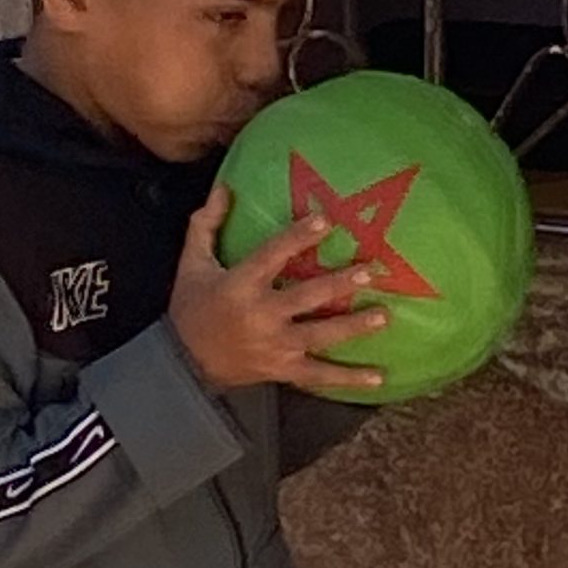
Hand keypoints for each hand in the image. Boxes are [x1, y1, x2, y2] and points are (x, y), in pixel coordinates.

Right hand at [169, 187, 387, 392]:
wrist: (184, 364)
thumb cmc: (191, 308)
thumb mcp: (191, 263)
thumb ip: (206, 224)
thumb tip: (224, 188)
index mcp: (239, 286)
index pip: (272, 256)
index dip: (298, 238)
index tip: (326, 221)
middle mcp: (261, 316)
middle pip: (306, 297)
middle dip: (339, 284)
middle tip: (370, 271)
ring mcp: (275, 347)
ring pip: (320, 336)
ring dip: (353, 326)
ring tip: (383, 315)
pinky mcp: (283, 370)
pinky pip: (319, 376)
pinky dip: (349, 379)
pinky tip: (378, 377)